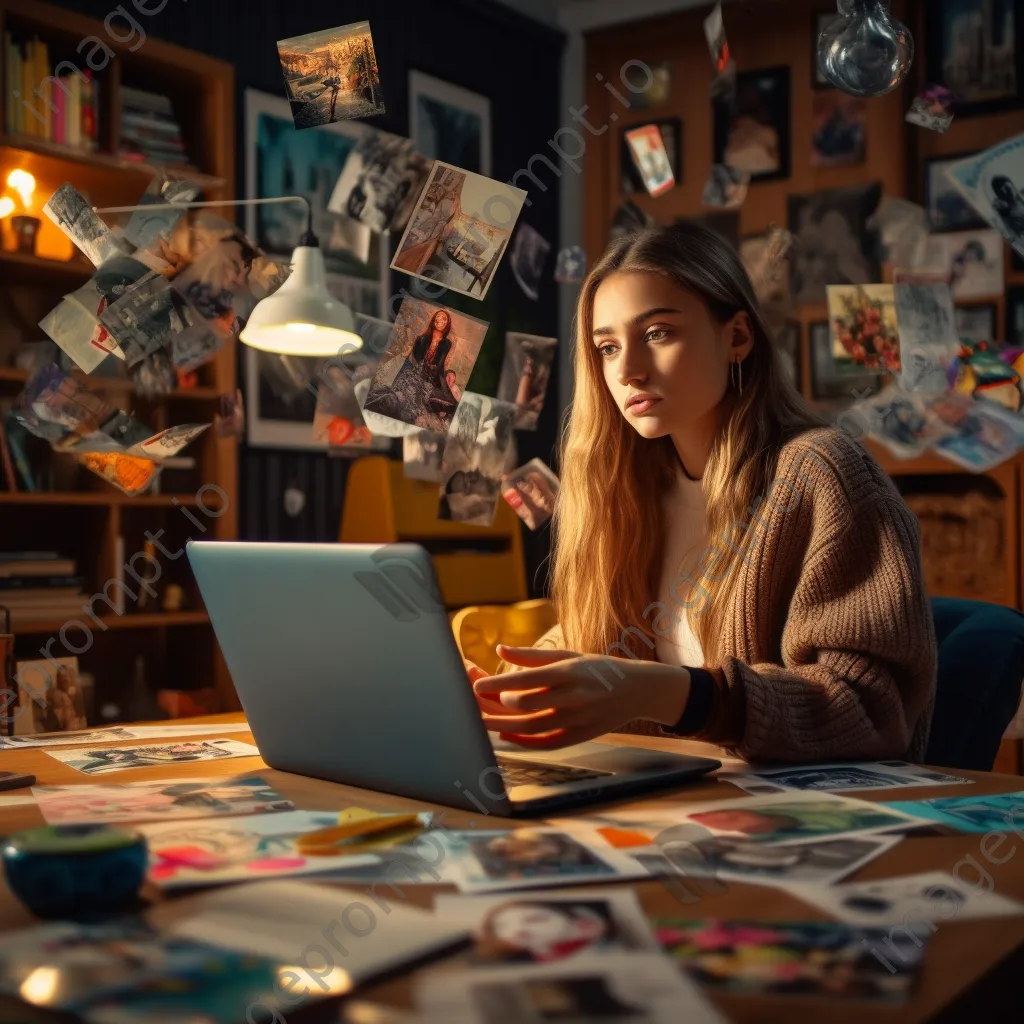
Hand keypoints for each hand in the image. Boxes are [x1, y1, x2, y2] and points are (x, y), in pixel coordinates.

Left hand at [472, 645, 690, 749]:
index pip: (527, 679)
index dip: (499, 683)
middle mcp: (573, 697)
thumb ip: (532, 655)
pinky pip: (546, 743)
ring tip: (480, 721)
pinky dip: (523, 741)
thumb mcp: (569, 655)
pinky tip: (505, 735)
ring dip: (502, 726)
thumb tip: (499, 649)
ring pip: (532, 728)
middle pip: (527, 705)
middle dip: (497, 705)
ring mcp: (577, 720)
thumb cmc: (597, 668)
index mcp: (569, 672)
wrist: (638, 690)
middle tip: (475, 702)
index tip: (476, 684)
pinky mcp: (579, 737)